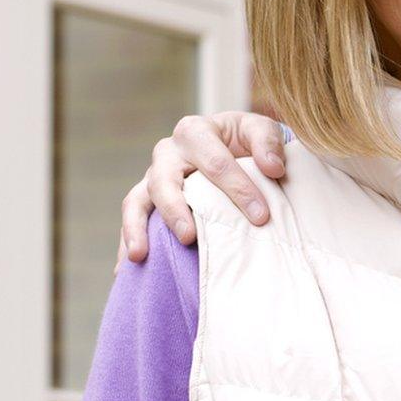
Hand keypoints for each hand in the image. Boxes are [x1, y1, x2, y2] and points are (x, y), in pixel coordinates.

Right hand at [115, 111, 286, 269]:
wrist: (229, 146)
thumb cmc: (245, 140)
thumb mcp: (260, 130)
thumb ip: (269, 142)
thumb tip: (273, 167)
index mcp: (195, 132)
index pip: (215, 163)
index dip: (238, 189)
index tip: (260, 217)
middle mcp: (168, 153)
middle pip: (164, 181)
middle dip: (175, 210)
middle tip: (188, 237)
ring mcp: (153, 177)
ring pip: (136, 201)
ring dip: (136, 228)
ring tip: (140, 255)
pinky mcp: (146, 200)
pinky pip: (132, 221)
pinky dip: (127, 243)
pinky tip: (127, 269)